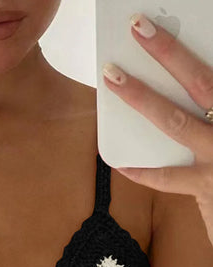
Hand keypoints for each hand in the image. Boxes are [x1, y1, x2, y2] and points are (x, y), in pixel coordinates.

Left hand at [102, 13, 212, 246]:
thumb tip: (197, 93)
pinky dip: (141, 170)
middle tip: (139, 28)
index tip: (158, 29)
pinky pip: (166, 177)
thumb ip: (210, 107)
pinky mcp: (205, 188)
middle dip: (170, 53)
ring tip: (114, 79)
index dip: (185, 51)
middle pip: (201, 82)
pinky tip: (119, 161)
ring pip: (176, 122)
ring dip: (142, 97)